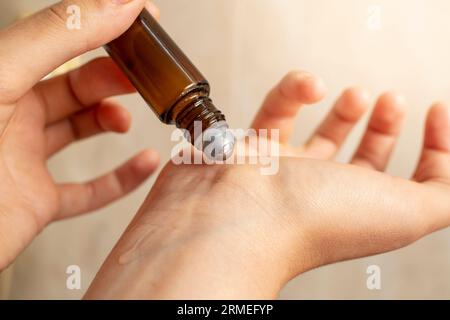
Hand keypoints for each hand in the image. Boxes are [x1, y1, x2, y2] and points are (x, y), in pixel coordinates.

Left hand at [0, 0, 159, 269]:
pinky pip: (87, 191)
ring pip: (81, 132)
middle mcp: (10, 115)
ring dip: (114, 120)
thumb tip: (119, 4)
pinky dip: (121, 180)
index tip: (144, 19)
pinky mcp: (37, 203)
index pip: (59, 39)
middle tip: (141, 76)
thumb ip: (56, 36)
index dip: (103, 25)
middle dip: (113, 76)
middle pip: (75, 85)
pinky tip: (144, 164)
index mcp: (0, 79)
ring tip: (128, 120)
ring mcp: (24, 160)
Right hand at [86, 70, 449, 298]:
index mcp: (357, 208)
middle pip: (359, 157)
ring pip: (315, 133)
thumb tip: (449, 173)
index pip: (401, 179)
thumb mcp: (406, 214)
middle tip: (390, 101)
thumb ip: (442, 196)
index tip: (434, 110)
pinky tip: (311, 83)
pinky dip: (294, 90)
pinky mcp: (249, 146)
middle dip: (381, 124)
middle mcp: (321, 192)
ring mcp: (284, 170)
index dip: (430, 148)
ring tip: (355, 93)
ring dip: (339, 106)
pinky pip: (274, 110)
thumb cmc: (312, 221)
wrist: (231, 220)